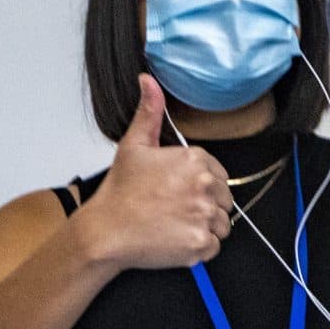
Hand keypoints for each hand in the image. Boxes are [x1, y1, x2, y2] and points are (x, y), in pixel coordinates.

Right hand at [75, 75, 235, 270]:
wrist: (105, 232)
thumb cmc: (119, 192)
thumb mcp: (133, 145)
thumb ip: (150, 112)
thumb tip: (148, 81)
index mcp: (194, 160)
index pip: (218, 175)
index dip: (200, 185)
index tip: (179, 192)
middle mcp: (204, 186)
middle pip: (224, 200)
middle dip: (205, 206)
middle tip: (174, 209)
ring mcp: (204, 215)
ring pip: (222, 223)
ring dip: (204, 226)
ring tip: (174, 223)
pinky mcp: (201, 242)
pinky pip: (214, 246)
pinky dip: (198, 247)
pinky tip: (175, 238)